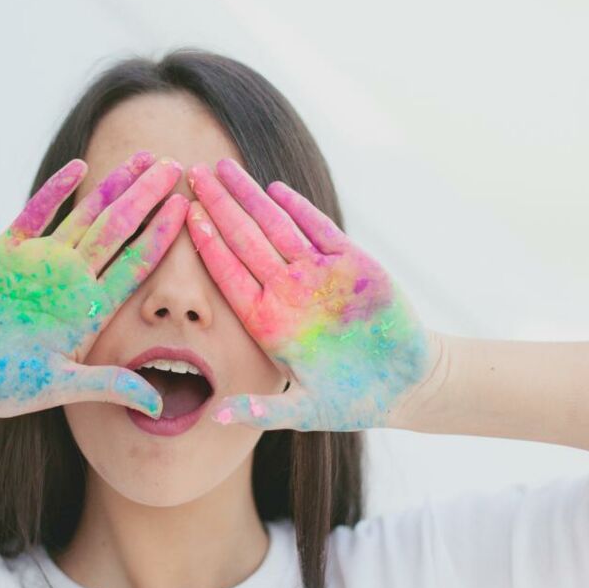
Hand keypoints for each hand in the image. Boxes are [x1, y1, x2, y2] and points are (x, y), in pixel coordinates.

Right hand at [0, 152, 186, 419]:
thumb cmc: (12, 384)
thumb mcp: (63, 386)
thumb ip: (109, 386)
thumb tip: (159, 406)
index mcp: (93, 306)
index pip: (136, 263)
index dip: (161, 234)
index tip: (185, 207)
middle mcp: (74, 277)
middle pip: (119, 228)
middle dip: (145, 195)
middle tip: (173, 164)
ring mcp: (43, 260)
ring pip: (86, 214)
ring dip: (112, 185)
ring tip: (142, 159)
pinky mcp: (9, 250)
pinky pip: (36, 213)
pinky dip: (56, 191)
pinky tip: (79, 167)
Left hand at [185, 158, 436, 430]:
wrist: (403, 384)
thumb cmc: (349, 401)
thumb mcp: (305, 411)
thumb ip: (263, 411)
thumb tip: (216, 418)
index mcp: (267, 322)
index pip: (229, 275)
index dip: (208, 245)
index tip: (185, 216)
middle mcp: (287, 292)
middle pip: (246, 240)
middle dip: (220, 206)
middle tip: (193, 172)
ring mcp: (318, 275)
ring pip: (278, 227)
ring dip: (252, 197)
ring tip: (224, 168)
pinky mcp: (353, 264)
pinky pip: (321, 231)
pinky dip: (301, 209)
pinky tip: (276, 189)